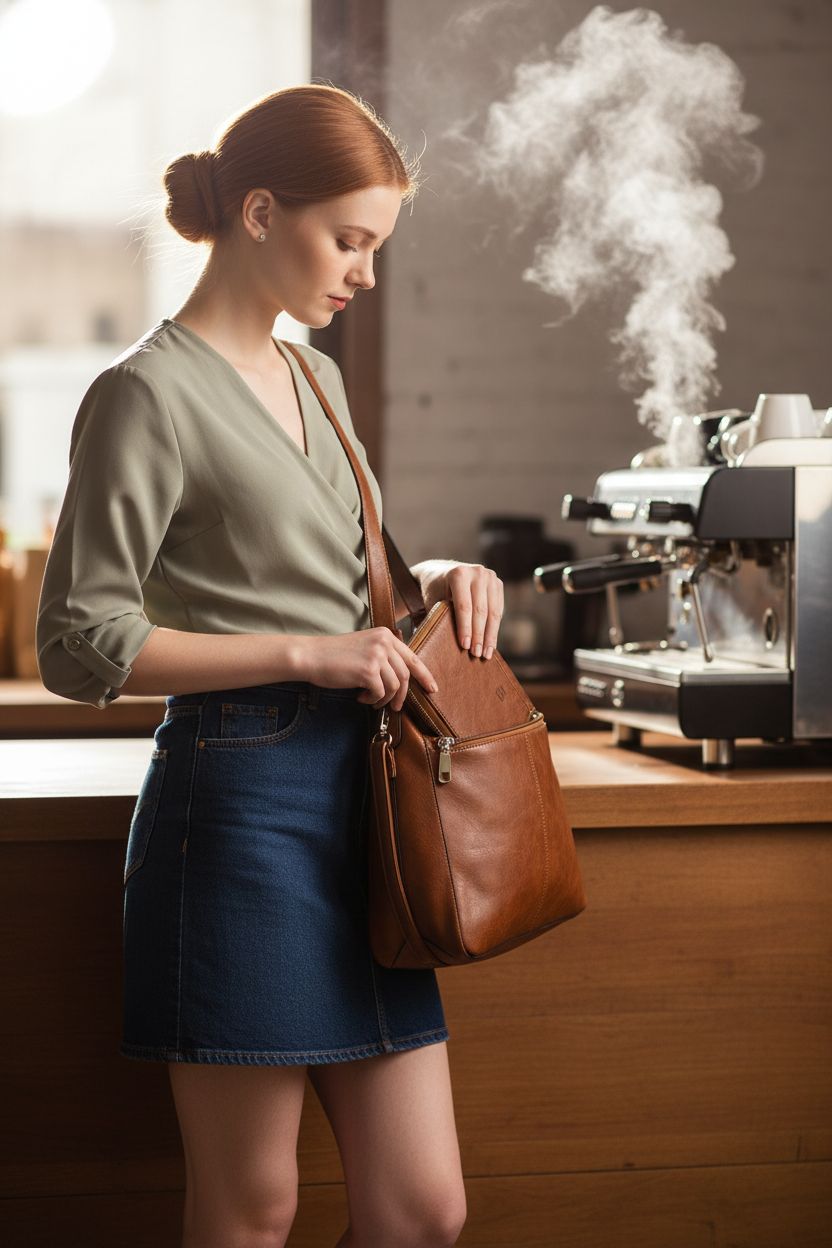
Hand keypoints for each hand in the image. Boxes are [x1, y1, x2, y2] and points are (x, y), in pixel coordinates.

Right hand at [295, 628, 438, 711]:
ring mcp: (377, 656)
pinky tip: (360, 697)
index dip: (425, 675)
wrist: (311, 655)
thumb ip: (383, 656)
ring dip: (384, 699)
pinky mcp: (368, 671)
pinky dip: (372, 699)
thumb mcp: (364, 648)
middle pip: (405, 676)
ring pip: (394, 687)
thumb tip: (400, 680)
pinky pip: (380, 693)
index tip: (432, 688)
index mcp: (385, 635)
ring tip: (370, 700)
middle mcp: (384, 642)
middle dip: (401, 696)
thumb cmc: (334, 656)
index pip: (412, 657)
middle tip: (394, 707)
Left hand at [415, 560, 504, 658]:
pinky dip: (495, 628)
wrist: (441, 572)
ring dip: (490, 635)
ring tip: (486, 654)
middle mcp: (477, 572)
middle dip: (479, 635)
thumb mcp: (433, 600)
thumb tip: (448, 645)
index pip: (464, 606)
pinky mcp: (498, 583)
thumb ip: (441, 616)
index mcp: (459, 574)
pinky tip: (491, 643)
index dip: (465, 628)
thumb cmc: (434, 590)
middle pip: (481, 610)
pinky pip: (498, 610)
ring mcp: (490, 577)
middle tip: (476, 654)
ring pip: (493, 612)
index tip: (465, 646)